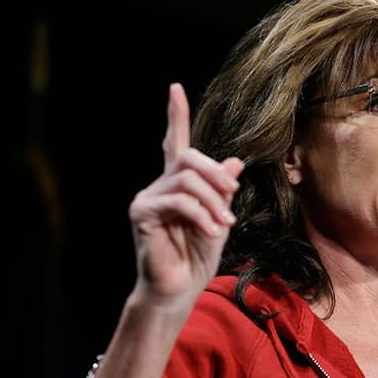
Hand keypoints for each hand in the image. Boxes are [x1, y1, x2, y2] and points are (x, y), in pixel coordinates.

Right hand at [128, 84, 243, 302]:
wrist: (179, 289)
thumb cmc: (197, 258)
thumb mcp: (219, 220)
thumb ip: (223, 191)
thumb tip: (236, 160)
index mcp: (176, 185)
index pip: (174, 143)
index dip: (175, 116)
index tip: (174, 88)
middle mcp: (158, 186)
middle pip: (187, 158)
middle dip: (215, 174)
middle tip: (233, 192)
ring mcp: (146, 198)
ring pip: (186, 179)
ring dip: (213, 201)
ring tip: (223, 226)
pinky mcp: (141, 213)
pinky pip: (179, 202)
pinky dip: (201, 216)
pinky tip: (211, 232)